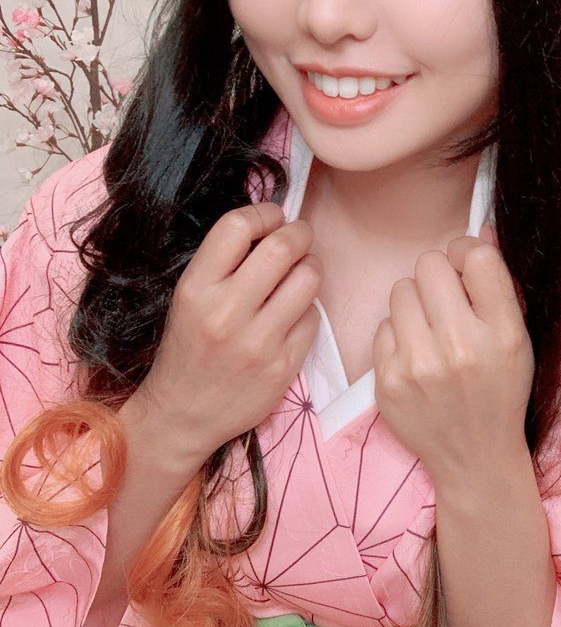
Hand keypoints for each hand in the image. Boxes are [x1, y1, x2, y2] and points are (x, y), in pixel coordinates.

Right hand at [135, 202, 323, 460]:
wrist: (182, 415)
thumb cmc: (189, 347)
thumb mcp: (189, 297)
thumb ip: (225, 261)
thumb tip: (274, 223)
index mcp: (196, 289)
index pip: (238, 227)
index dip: (265, 212)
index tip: (273, 217)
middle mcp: (226, 313)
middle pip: (283, 247)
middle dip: (299, 232)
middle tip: (298, 237)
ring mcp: (258, 342)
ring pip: (308, 278)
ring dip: (310, 266)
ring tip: (299, 272)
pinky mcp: (283, 366)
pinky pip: (313, 316)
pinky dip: (308, 307)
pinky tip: (292, 313)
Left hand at [371, 223, 533, 485]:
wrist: (475, 459)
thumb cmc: (500, 390)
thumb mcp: (517, 339)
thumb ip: (498, 286)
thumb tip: (479, 232)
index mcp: (503, 334)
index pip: (477, 257)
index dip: (467, 253)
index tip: (466, 269)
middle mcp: (461, 348)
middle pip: (429, 265)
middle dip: (438, 277)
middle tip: (446, 302)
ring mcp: (419, 366)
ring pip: (400, 289)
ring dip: (415, 303)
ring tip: (430, 330)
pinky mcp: (387, 382)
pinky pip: (383, 324)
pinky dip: (398, 335)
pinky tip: (416, 357)